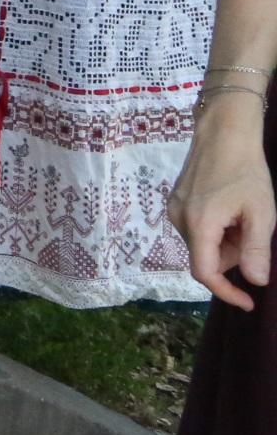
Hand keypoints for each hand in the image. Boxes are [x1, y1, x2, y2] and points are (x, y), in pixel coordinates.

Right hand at [172, 95, 274, 307]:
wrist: (223, 132)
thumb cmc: (246, 171)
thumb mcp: (261, 212)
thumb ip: (255, 249)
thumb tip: (254, 282)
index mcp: (199, 225)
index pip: (205, 272)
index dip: (226, 292)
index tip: (248, 302)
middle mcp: (178, 220)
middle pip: (206, 257)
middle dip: (233, 255)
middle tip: (256, 231)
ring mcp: (174, 209)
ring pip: (202, 243)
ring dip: (226, 241)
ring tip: (243, 215)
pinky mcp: (176, 200)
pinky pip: (197, 228)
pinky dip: (216, 229)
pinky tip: (229, 208)